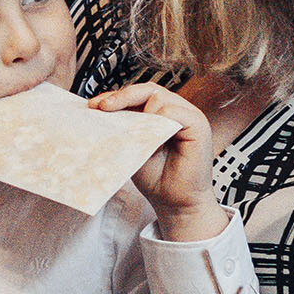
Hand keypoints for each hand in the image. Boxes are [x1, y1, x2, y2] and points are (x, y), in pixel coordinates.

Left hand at [88, 82, 229, 244]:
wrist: (174, 203)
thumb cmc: (156, 178)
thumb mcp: (133, 146)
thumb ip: (124, 126)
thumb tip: (99, 109)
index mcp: (162, 112)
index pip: (139, 94)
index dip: (117, 96)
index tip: (94, 105)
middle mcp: (177, 110)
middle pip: (148, 89)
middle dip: (122, 96)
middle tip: (102, 107)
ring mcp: (190, 116)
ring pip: (159, 96)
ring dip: (139, 111)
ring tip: (129, 131)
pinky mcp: (198, 126)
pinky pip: (174, 112)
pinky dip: (157, 119)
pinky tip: (146, 135)